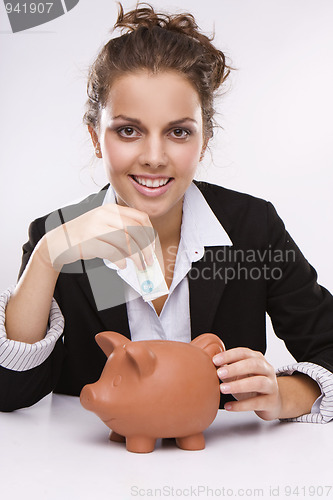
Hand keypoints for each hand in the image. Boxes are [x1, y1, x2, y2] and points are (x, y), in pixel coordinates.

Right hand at [37, 203, 156, 271]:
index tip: (153, 247)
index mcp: (112, 209)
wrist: (60, 240)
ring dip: (136, 256)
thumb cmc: (86, 235)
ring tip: (140, 266)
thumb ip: (123, 229)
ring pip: (126, 241)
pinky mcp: (89, 241)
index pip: (140, 217)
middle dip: (146, 247)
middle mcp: (105, 215)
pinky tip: (123, 265)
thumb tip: (145, 246)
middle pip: (136, 230)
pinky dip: (120, 260)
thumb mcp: (105, 224)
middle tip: (149, 260)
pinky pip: (111, 251)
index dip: (150, 233)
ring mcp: (96, 227)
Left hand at [213, 347, 281, 420]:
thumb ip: (227, 369)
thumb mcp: (240, 374)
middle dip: (235, 368)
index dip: (229, 355)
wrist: (273, 402)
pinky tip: (228, 406)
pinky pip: (257, 403)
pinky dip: (241, 405)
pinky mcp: (271, 402)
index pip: (244, 352)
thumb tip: (207, 365)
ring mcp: (271, 385)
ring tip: (223, 389)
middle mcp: (267, 370)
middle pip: (254, 364)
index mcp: (258, 359)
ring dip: (239, 385)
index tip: (215, 360)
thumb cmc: (253, 385)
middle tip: (219, 373)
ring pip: (258, 382)